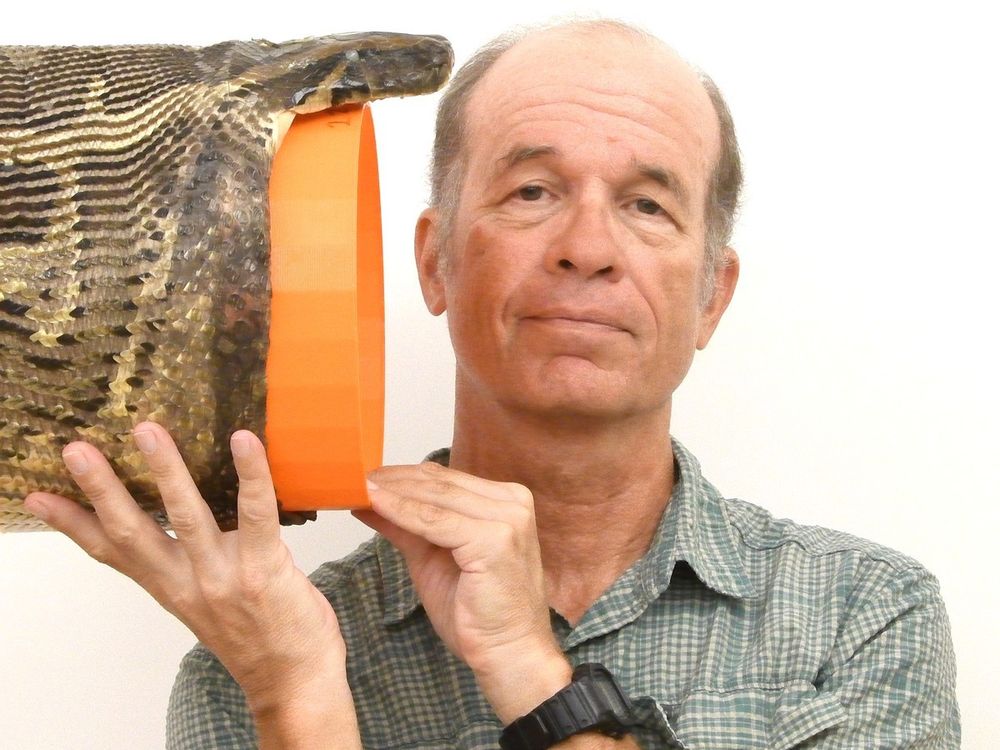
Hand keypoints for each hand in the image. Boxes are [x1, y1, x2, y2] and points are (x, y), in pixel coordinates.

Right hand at [23, 423, 357, 737]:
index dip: (73, 525)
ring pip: (185, 515)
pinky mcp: (262, 568)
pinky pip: (255, 512)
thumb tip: (194, 515)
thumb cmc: (262, 636)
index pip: (111, 552)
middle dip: (101, 489)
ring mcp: (222, 576)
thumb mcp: (209, 602)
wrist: (295, 682)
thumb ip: (194, 563)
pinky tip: (244, 440)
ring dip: (165, 470)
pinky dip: (251, 473)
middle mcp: (186, 583)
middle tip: (76, 450)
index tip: (37, 497)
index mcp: (170, 587)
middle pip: (132, 531)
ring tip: (146, 430)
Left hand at [355, 461, 570, 721]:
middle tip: (353, 479)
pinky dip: (401, 511)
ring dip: (392, 492)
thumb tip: (371, 501)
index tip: (366, 477)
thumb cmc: (479, 612)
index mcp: (506, 501)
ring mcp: (507, 518)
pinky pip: (435, 521)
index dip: (402, 476)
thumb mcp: (434, 559)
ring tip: (358, 488)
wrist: (509, 653)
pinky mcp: (495, 539)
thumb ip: (408, 526)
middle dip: (393, 481)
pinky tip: (374, 505)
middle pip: (440, 483)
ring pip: (435, 497)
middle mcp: (512, 502)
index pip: (446, 479)